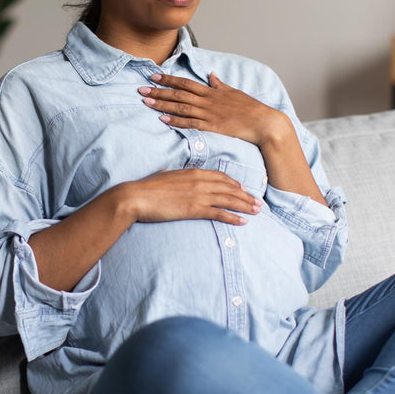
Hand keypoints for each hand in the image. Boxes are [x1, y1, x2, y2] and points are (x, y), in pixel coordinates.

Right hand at [117, 169, 261, 225]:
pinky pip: (220, 213)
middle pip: (229, 188)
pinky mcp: (195, 209)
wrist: (136, 197)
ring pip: (229, 200)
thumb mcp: (162, 175)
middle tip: (258, 202)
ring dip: (245, 206)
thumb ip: (170, 174)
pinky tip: (243, 222)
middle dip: (246, 195)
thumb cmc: (146, 188)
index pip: (220, 176)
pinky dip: (234, 217)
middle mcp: (200, 181)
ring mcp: (199, 195)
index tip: (243, 189)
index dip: (234, 183)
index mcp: (193, 172)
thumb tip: (167, 171)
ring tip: (257, 211)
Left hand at [138, 72, 291, 147]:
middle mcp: (208, 101)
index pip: (185, 83)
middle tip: (141, 89)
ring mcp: (209, 114)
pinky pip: (190, 123)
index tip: (154, 76)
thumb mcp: (234, 92)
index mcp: (212, 91)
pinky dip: (175, 121)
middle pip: (178, 94)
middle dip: (158, 91)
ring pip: (181, 107)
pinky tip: (162, 119)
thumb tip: (211, 74)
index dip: (168, 79)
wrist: (263, 122)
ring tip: (146, 102)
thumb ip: (219, 84)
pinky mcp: (212, 127)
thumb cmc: (250, 108)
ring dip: (162, 105)